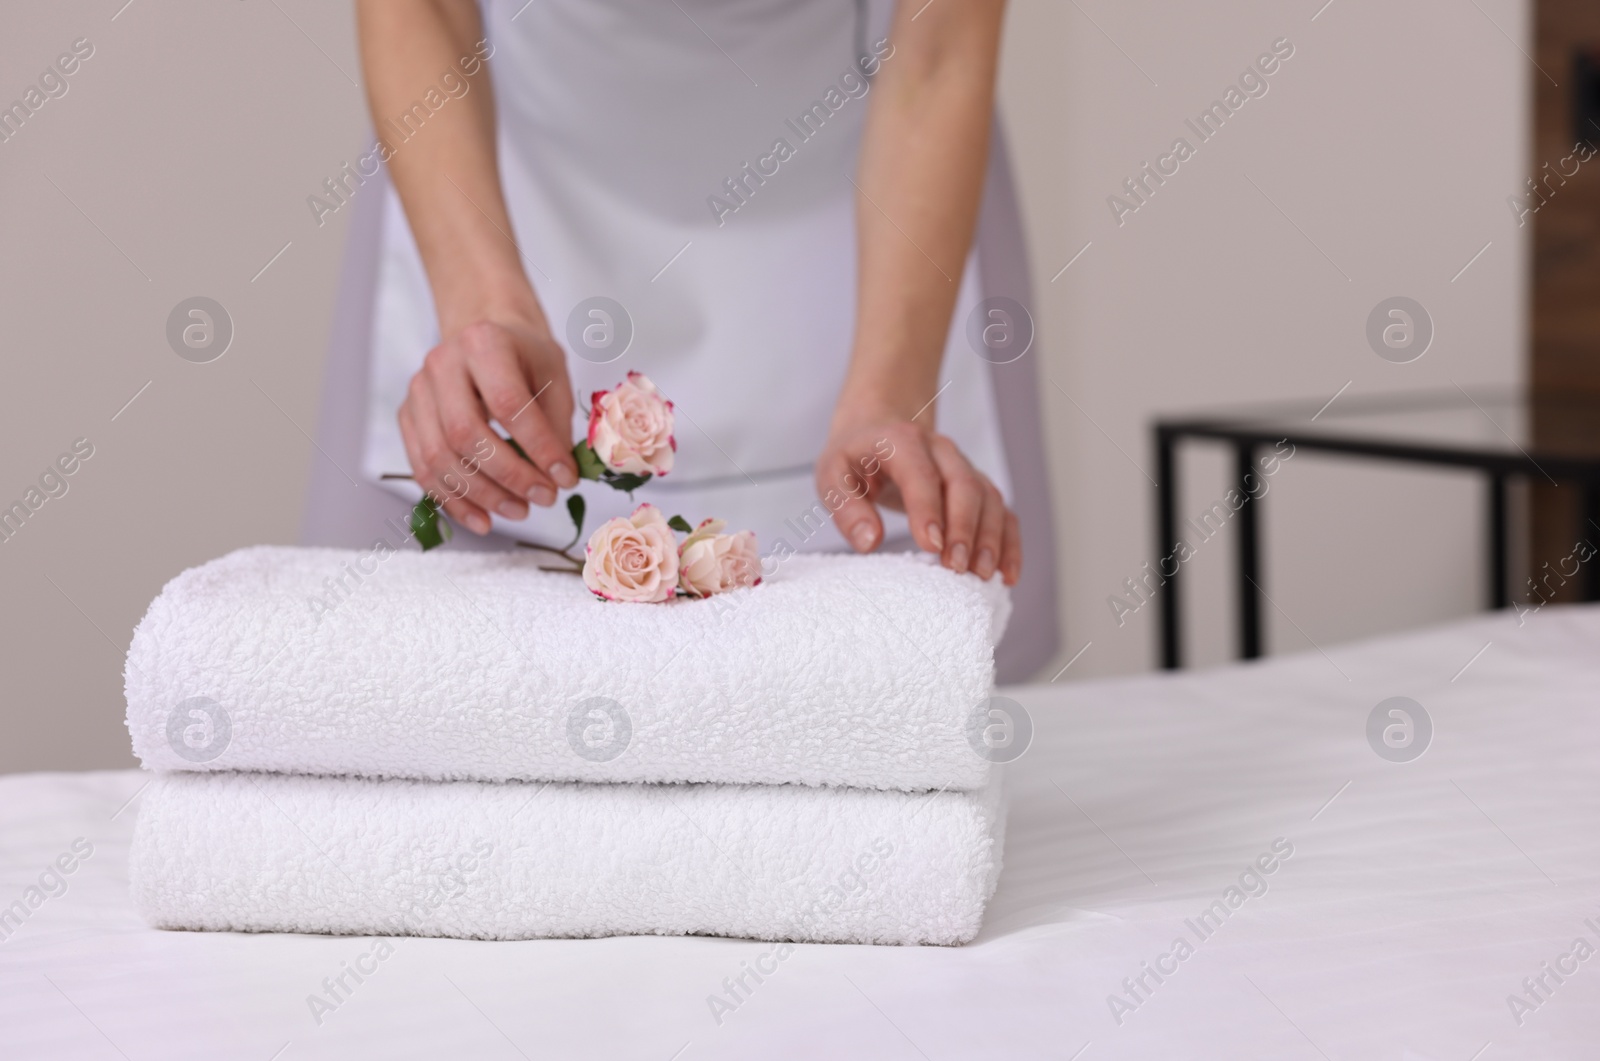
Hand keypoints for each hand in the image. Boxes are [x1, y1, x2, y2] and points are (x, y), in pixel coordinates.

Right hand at [398, 315, 576, 534]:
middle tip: (543, 498)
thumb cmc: (525, 358)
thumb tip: (559, 478)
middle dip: (509, 476)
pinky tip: (483, 520)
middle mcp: (442, 364)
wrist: (486, 337)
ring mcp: (418, 392)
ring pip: (439, 457)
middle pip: (465, 434)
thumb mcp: (554, 376)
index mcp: (483, 343)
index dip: (538, 447)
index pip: (507, 404)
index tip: (565, 478)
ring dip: (482, 495)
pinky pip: (423, 468)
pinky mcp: (408, 417)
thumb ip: (557, 424)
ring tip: (520, 511)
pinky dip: (454, 501)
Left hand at [816, 415, 1020, 584]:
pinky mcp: (976, 486)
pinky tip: (1007, 574)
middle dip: (964, 529)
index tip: (931, 547)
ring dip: (990, 538)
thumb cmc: (855, 458)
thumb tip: (869, 542)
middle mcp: (940, 450)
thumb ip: (846, 508)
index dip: (929, 510)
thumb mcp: (832, 476)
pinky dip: (1009, 542)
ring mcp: (963, 467)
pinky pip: (1002, 511)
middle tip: (956, 568)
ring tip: (981, 576)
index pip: (921, 474)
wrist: (878, 429)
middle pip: (964, 486)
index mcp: (902, 441)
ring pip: (989, 498)